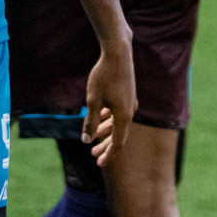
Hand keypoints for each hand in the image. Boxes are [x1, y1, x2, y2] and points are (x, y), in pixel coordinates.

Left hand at [84, 36, 135, 165]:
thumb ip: (90, 121)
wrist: (118, 53)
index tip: (98, 163)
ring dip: (106, 132)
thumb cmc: (103, 75)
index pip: (118, 143)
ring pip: (118, 124)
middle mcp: (130, 111)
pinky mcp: (128, 95)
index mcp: (123, 115)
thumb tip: (86, 141)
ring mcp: (130, 103)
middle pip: (119, 135)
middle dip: (106, 147)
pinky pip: (119, 113)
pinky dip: (109, 119)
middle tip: (93, 156)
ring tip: (93, 139)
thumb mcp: (93, 99)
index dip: (108, 154)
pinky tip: (100, 117)